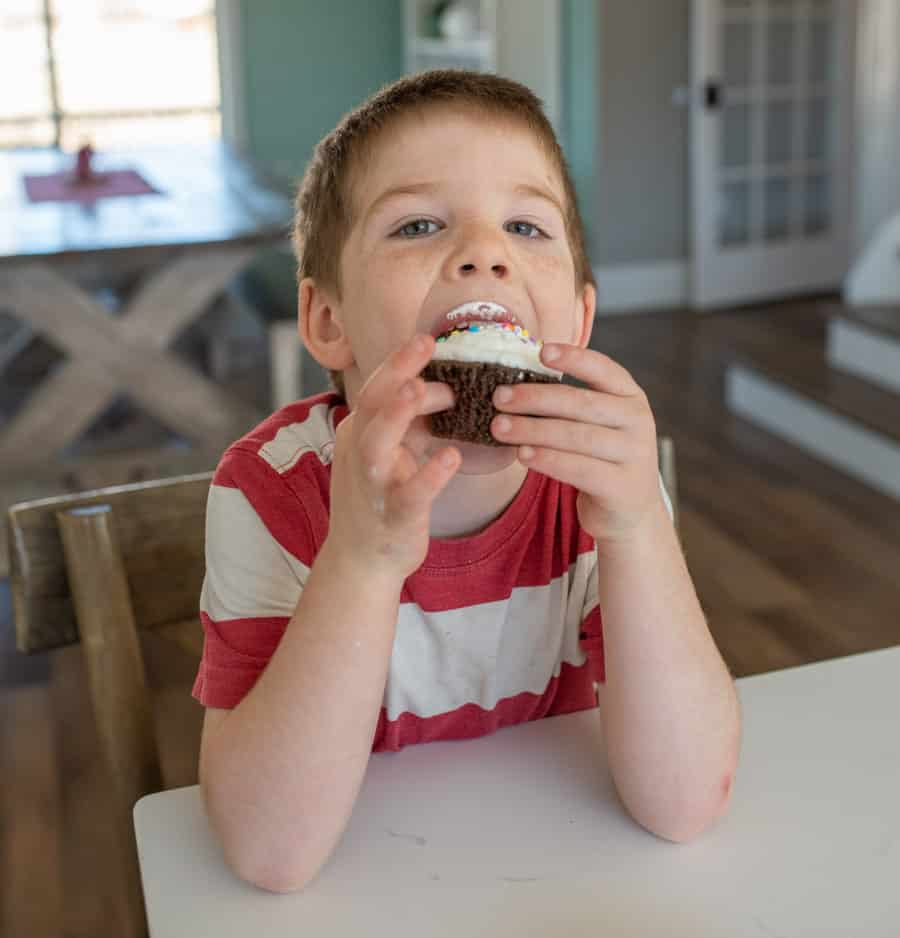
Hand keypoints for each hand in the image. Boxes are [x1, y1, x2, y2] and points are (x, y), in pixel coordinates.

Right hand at [326, 334, 459, 579]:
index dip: (400, 363)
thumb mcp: (390, 452)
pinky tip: (451, 457)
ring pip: (377, 444)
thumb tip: (438, 386)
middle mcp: (361, 453)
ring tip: (420, 389)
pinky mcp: (392, 516)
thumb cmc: (379, 498)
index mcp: (360, 433)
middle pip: (372, 403)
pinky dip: (429, 475)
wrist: (361, 560)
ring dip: (396, 415)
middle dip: (395, 370)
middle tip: (425, 342)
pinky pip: (409, 493)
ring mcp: (373, 485)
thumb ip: (408, 420)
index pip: (378, 388)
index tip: (429, 342)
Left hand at [490, 343, 664, 545]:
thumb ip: (571, 405)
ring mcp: (634, 455)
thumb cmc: (601, 459)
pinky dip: (547, 459)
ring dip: (532, 430)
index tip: (540, 350)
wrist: (630, 512)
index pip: (603, 369)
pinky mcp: (621, 487)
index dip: (573, 358)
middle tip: (499, 397)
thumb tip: (515, 386)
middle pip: (581, 404)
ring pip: (576, 436)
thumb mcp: (598, 425)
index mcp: (631, 397)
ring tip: (499, 427)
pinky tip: (521, 454)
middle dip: (535, 399)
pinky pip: (579, 469)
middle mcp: (638, 422)